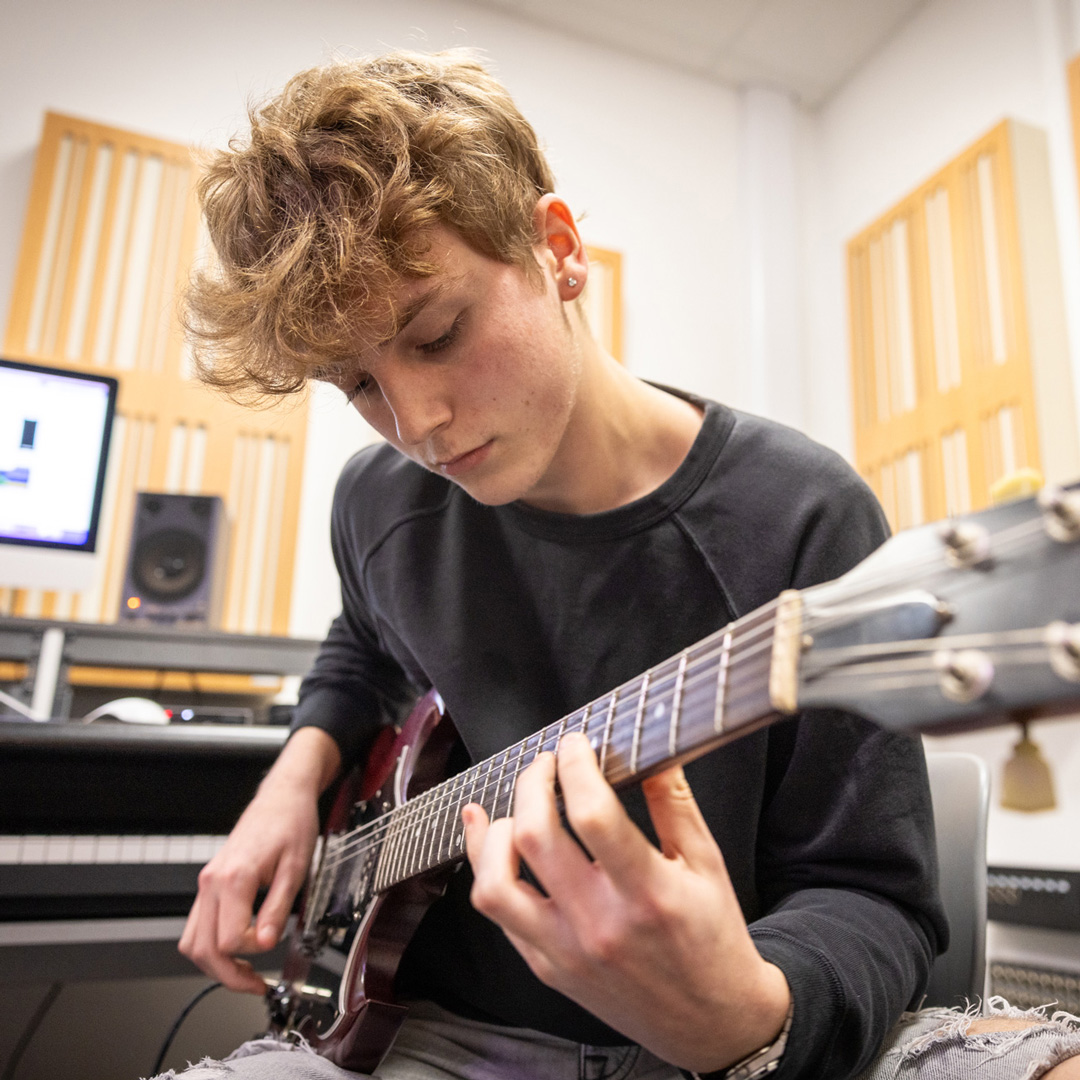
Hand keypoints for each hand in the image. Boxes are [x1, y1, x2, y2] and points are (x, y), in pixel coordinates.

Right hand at [179, 726, 340, 992]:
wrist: (282, 796)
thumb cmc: (291, 824)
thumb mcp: (296, 868)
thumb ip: (277, 908)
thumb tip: (266, 943)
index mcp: (234, 877)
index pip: (229, 939)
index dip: (253, 952)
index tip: (274, 945)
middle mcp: (212, 881)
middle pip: (202, 948)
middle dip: (228, 974)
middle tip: (255, 985)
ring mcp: (207, 882)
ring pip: (192, 941)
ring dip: (215, 965)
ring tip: (245, 974)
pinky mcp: (209, 883)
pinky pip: (198, 925)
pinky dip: (211, 945)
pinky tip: (237, 949)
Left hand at [462, 731, 790, 1073]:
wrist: (711, 1023)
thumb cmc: (713, 940)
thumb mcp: (707, 864)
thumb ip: (674, 802)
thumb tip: (649, 749)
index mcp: (648, 894)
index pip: (592, 815)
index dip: (575, 767)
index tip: (576, 745)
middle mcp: (600, 925)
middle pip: (534, 837)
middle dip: (532, 783)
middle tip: (546, 764)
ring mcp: (566, 951)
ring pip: (495, 884)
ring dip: (494, 833)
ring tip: (515, 808)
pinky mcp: (548, 968)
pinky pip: (499, 916)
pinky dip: (486, 870)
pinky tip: (488, 838)